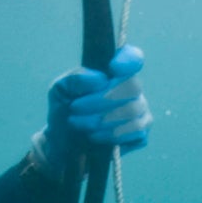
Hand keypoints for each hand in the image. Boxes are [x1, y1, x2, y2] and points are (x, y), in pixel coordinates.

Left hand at [34, 44, 151, 177]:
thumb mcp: (60, 90)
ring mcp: (140, 112)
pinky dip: (111, 135)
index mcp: (115, 72)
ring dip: (101, 120)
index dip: (128, 61)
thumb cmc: (65, 110)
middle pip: (132, 87)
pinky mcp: (141, 135)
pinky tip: (94, 137)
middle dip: (101, 99)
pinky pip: (136, 132)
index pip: (133, 58)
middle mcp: (132, 90)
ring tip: (78, 124)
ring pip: (132, 111)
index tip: (112, 68)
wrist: (63, 144)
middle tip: (75, 108)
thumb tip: (99, 79)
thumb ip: (75, 79)